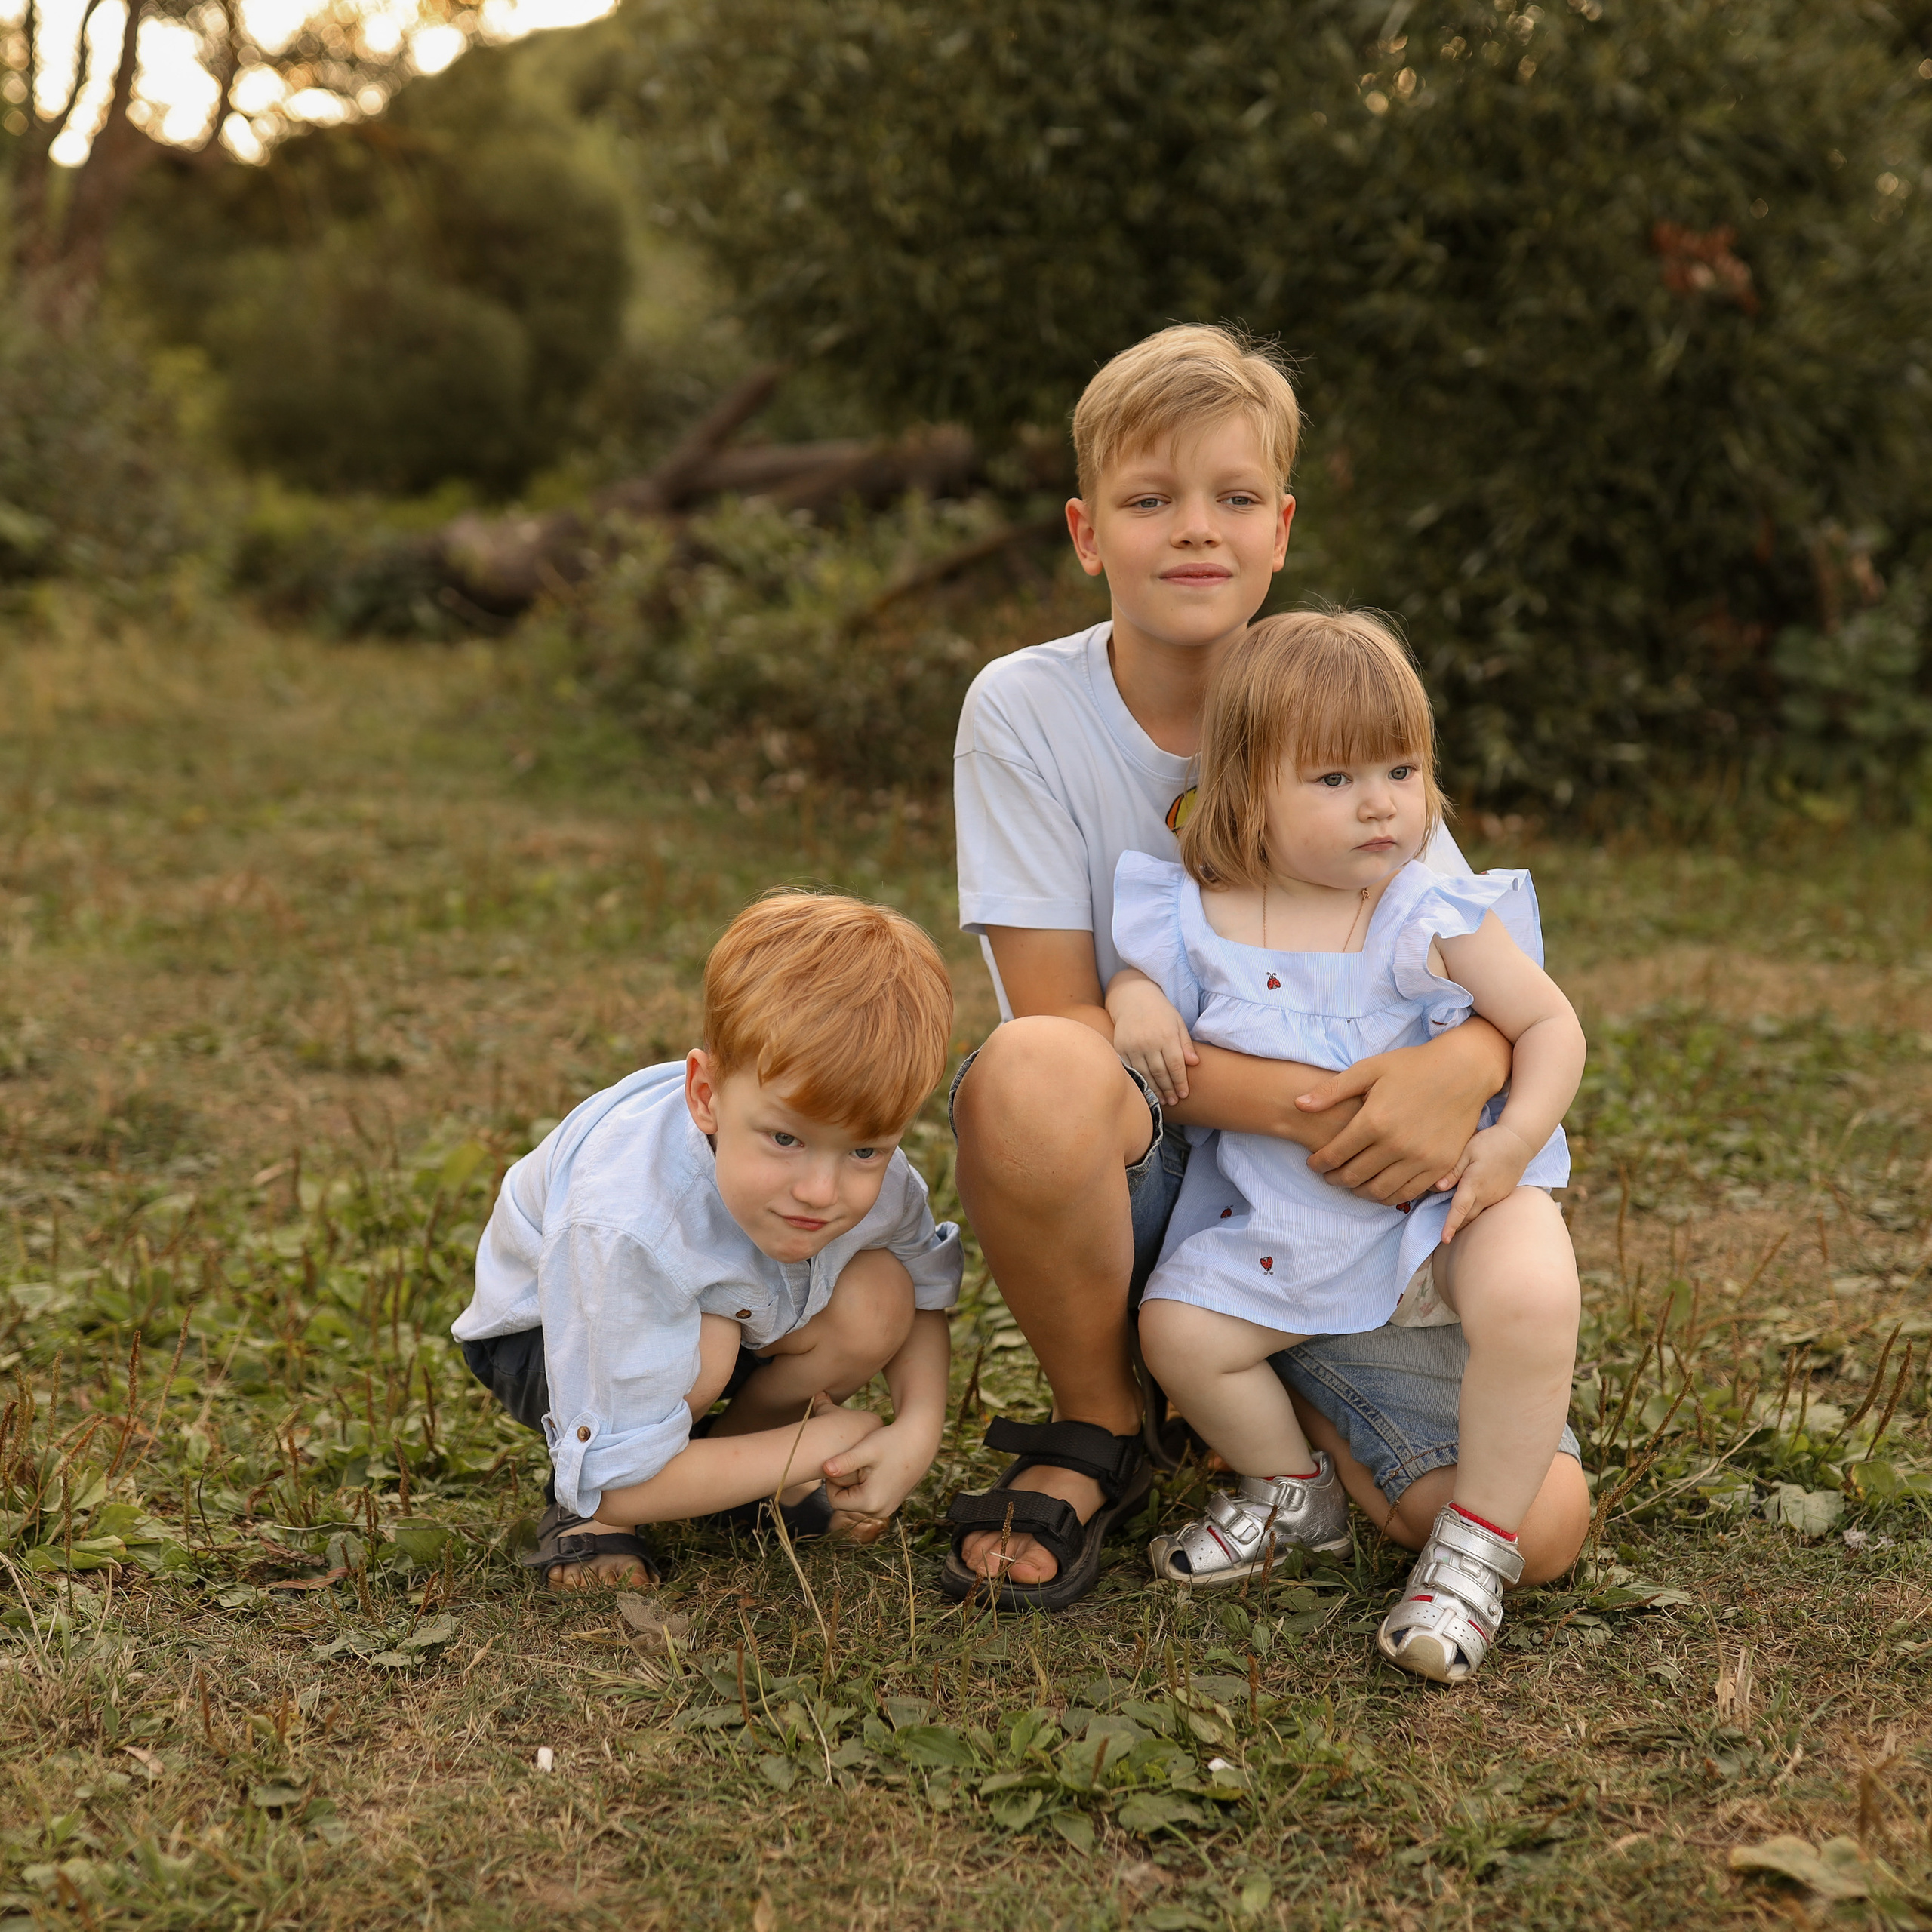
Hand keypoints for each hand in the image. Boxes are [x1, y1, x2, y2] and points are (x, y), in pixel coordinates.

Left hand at [818, 1419, 941, 1543]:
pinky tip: (872, 1467)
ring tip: (862, 1463)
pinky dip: (866, 1485)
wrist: (920, 1439)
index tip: (840, 1462)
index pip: (835, 1501)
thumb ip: (845, 1461)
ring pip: (857, 1500)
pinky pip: (870, 1498)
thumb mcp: (866, 1449)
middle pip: (846, 1503)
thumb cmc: (892, 1440)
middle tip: (852, 1461)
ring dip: (855, 1485)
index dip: (833, 1481)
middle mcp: (880, 1512)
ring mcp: (888, 1509)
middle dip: (845, 1484)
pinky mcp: (892, 1502)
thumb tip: (824, 1469)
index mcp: (871, 1502)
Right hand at [1105, 975, 1198, 1103]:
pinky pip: (1130, 1069)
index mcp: (1166, 1035)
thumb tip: (1195, 1063)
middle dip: (1168, 1090)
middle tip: (1174, 1101)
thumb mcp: (1177, 1023)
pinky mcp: (1120, 1048)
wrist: (1132, 998)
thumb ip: (1185, 1044)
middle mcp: (1149, 1042)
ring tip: (1162, 1100)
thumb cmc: (1160, 1011)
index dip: (1180, 1082)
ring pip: (1145, 1074)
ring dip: (1154, 1090)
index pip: (1175, 1065)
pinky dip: (1139, 1081)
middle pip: (1160, 1073)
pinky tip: (1146, 1089)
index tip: (1184, 1094)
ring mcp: (1133, 1046)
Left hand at [1299, 1021, 1507, 1202]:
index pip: (1335, 1154)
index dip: (1319, 1163)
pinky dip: (1389, 1196)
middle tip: (1329, 1175)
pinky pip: (1408, 1193)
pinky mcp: (1440, 1166)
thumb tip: (1298, 1104)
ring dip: (1360, 1191)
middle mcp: (1396, 1145)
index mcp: (1374, 1121)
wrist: (1463, 1070)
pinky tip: (1380, 1188)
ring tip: (1352, 1183)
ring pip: (1379, 1191)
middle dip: (1335, 1179)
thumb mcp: (1369, 1069)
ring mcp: (1420, 1159)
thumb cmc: (1412, 1066)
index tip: (1313, 1163)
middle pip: (1354, 1177)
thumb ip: (1332, 1090)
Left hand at [1437, 1124, 1534, 1240]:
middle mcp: (1487, 1195)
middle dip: (1456, 1227)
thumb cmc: (1490, 1143)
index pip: (1460, 1209)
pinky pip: (1486, 1208)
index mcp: (1474, 1184)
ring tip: (1452, 1224)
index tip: (1444, 1239)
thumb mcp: (1467, 1151)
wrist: (1519, 1142)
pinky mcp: (1502, 1195)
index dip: (1451, 1225)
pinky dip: (1475, 1211)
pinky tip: (1468, 1207)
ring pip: (1477, 1214)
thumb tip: (1438, 1187)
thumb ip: (1453, 1171)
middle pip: (1468, 1217)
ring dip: (1466, 1220)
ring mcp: (1496, 1196)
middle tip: (1443, 1236)